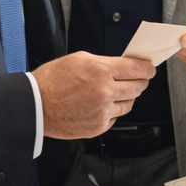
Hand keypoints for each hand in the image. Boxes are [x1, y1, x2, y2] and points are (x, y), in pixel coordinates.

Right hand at [32, 52, 155, 139]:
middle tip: (137, 79)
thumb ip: (105, 62)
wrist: (35, 105)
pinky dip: (112, 110)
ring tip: (114, 92)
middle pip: (138, 86)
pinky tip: (101, 105)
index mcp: (101, 70)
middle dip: (140, 81)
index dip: (147, 68)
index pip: (137, 68)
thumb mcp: (79, 59)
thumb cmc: (52, 80)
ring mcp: (103, 110)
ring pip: (129, 103)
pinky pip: (116, 116)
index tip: (150, 69)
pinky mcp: (98, 126)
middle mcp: (105, 91)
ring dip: (126, 97)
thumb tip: (125, 64)